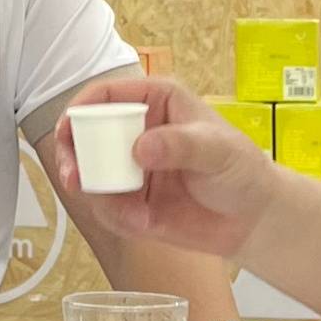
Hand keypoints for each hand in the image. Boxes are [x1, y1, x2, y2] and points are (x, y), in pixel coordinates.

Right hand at [47, 74, 274, 262]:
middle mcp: (137, 133)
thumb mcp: (218, 150)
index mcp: (156, 103)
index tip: (67, 129)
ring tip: (134, 215)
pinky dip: (119, 219)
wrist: (253, 219)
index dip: (80, 109)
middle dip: (73, 157)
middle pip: (86, 136)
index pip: (106, 95)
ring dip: (100, 197)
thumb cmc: (243, 170)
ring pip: (92, 177)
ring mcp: (131, 169)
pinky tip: (145, 224)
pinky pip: (108, 209)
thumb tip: (141, 148)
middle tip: (74, 177)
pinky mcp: (132, 202)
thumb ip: (180, 145)